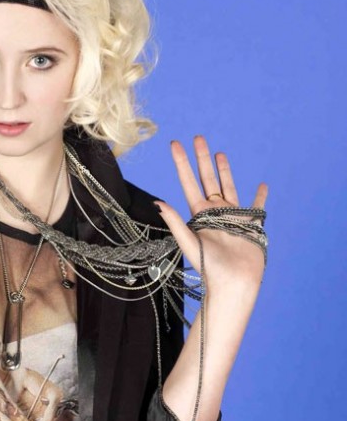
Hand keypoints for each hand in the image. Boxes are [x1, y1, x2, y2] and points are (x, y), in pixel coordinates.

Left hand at [154, 136, 267, 291]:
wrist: (234, 283)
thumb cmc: (210, 267)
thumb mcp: (189, 242)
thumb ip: (175, 222)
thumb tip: (158, 203)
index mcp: (199, 214)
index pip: (188, 182)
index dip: (181, 163)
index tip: (175, 144)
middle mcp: (215, 213)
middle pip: (208, 179)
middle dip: (201, 158)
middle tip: (197, 137)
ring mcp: (234, 218)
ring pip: (229, 187)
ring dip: (224, 171)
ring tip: (219, 153)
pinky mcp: (252, 226)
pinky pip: (257, 207)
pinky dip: (260, 196)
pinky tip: (261, 185)